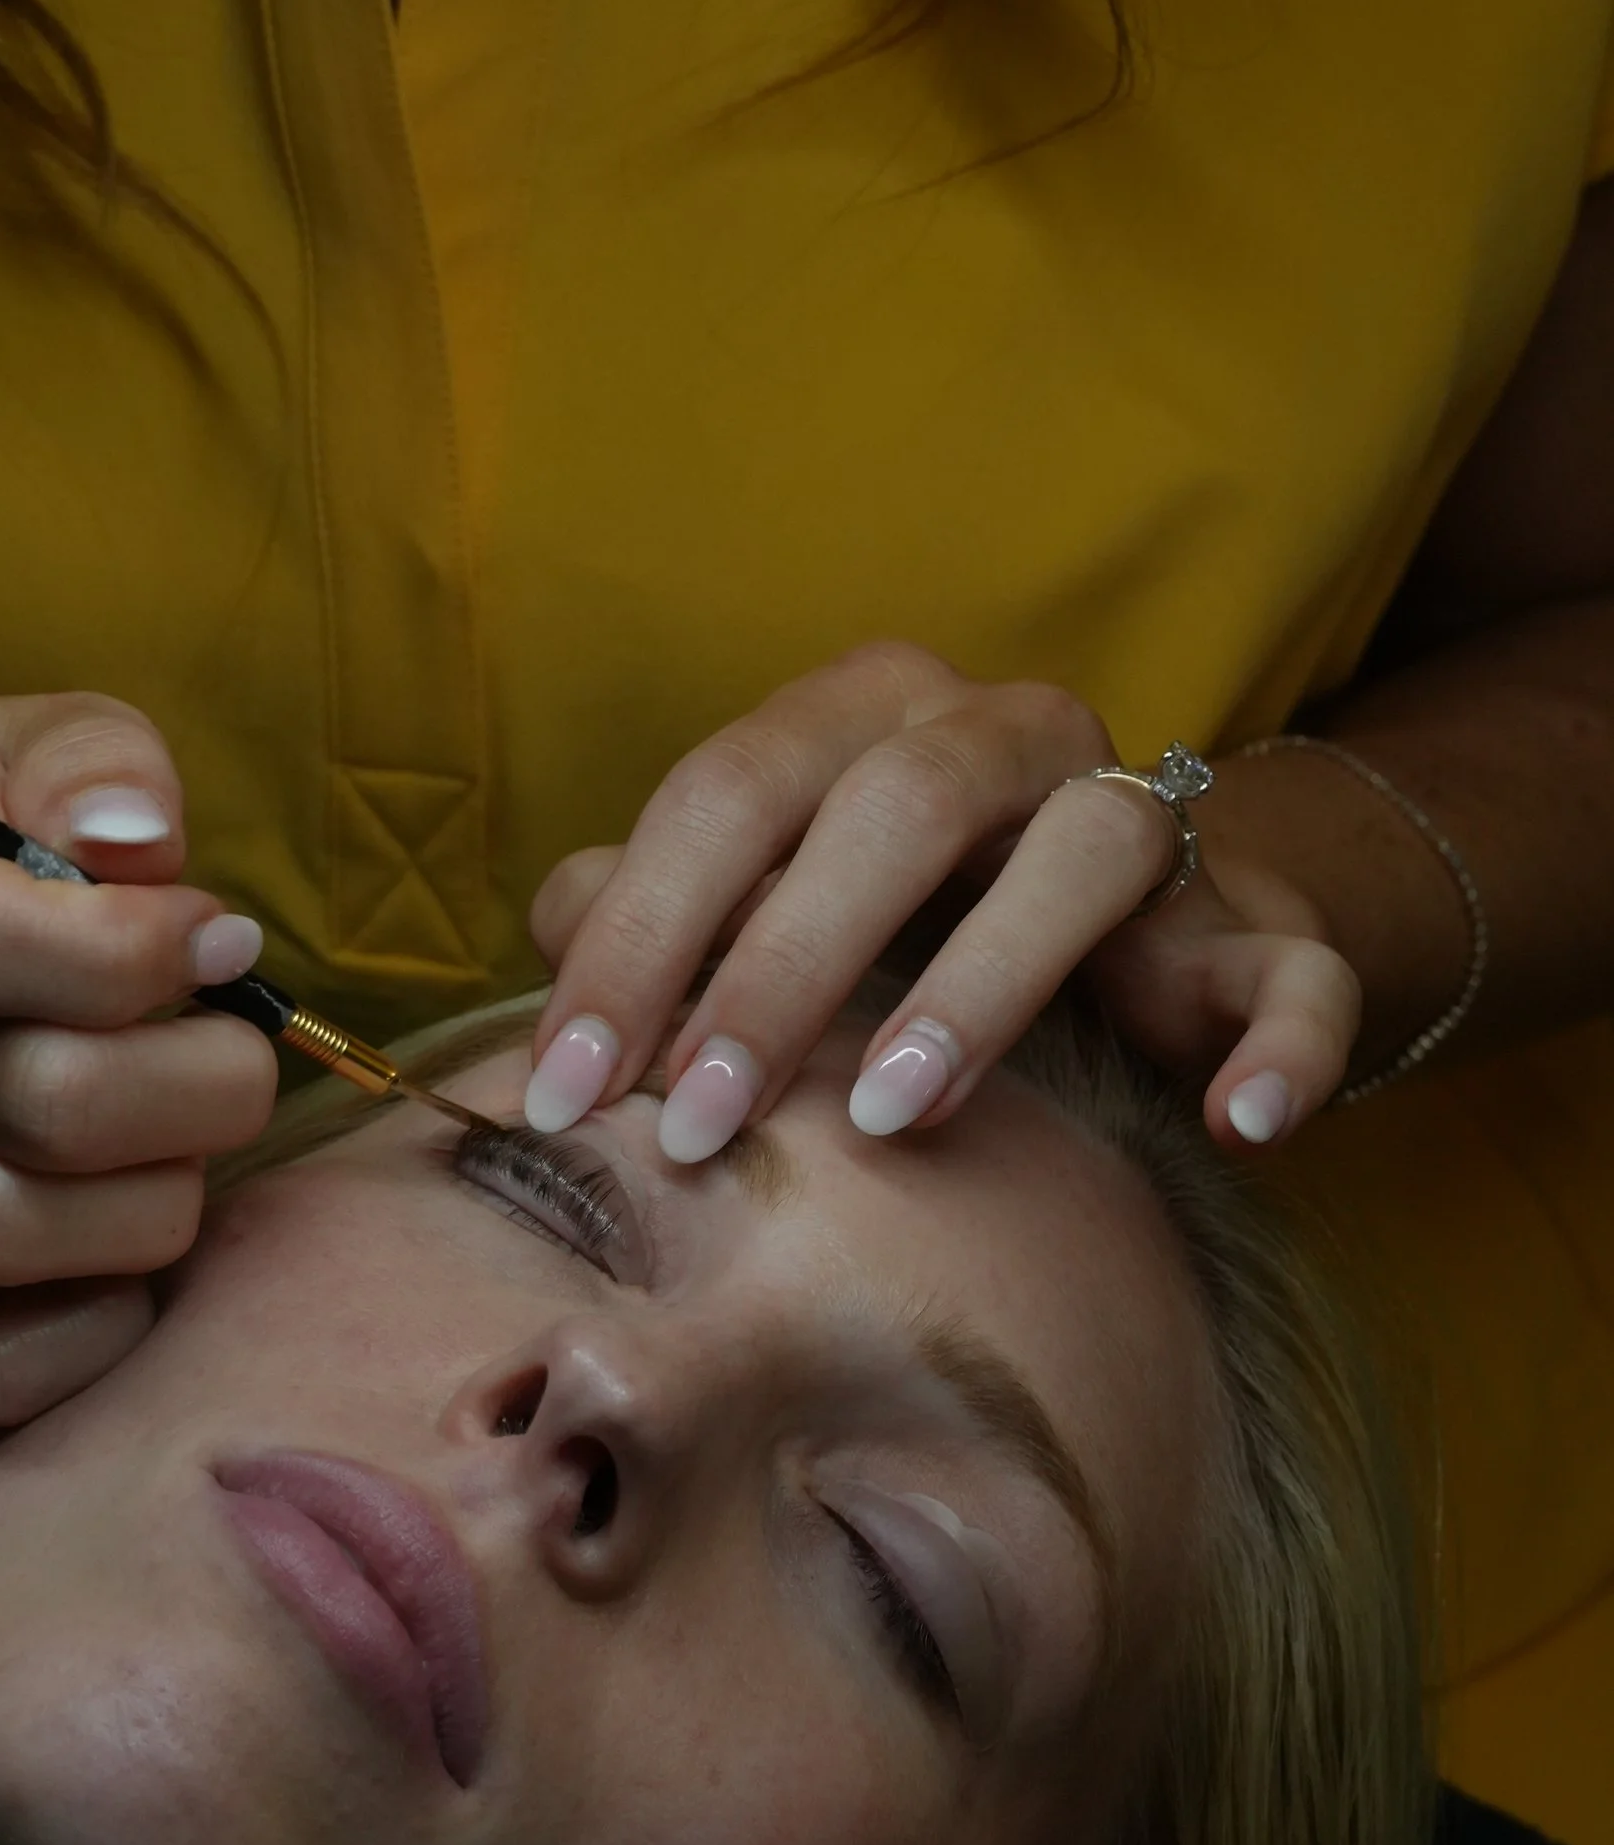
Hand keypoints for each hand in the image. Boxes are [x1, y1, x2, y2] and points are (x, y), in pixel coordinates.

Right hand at [0, 693, 278, 1421]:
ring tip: (180, 1146)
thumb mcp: (13, 748)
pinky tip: (130, 1253)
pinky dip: (96, 1330)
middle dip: (195, 1085)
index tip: (215, 935)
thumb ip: (91, 765)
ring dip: (156, 1202)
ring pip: (9, 1239)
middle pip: (34, 1107)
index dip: (126, 951)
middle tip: (231, 1055)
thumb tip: (138, 842)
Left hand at [523, 644, 1359, 1160]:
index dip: (636, 941)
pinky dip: (1278, 1038)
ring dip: (983, 980)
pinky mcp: (1263, 921)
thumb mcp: (767, 918)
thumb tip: (553, 942)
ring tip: (892, 1113)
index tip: (565, 1092)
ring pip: (1089, 847)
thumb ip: (659, 920)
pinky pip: (1292, 964)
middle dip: (782, 967)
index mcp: (864, 720)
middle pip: (894, 802)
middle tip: (702, 1122)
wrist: (1127, 946)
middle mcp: (1006, 736)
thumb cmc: (897, 935)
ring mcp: (1147, 817)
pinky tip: (1239, 1124)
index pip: (726, 795)